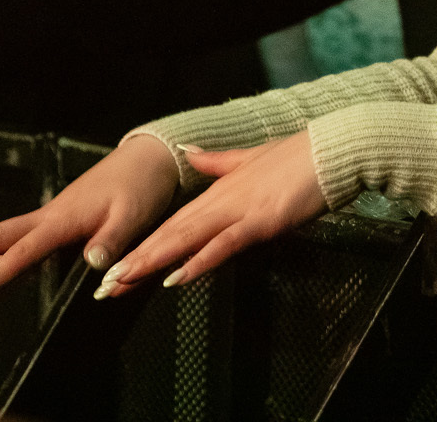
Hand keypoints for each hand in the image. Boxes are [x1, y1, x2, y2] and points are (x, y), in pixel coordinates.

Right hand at [0, 134, 179, 302]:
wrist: (149, 160)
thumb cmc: (141, 186)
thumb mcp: (134, 215)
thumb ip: (112, 241)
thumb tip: (93, 265)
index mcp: (64, 219)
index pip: (22, 251)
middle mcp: (49, 217)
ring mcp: (50, 217)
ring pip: (0, 238)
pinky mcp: (58, 219)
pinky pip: (17, 238)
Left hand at [92, 131, 325, 298]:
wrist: (331, 148)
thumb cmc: (299, 157)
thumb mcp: (252, 158)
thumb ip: (218, 161)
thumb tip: (190, 152)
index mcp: (219, 190)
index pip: (174, 223)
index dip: (145, 244)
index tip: (118, 266)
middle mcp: (221, 200)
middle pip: (171, 234)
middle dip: (137, 261)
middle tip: (106, 287)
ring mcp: (238, 210)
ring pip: (186, 239)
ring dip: (153, 261)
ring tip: (123, 282)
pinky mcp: (259, 220)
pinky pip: (222, 244)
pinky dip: (198, 261)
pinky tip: (176, 276)